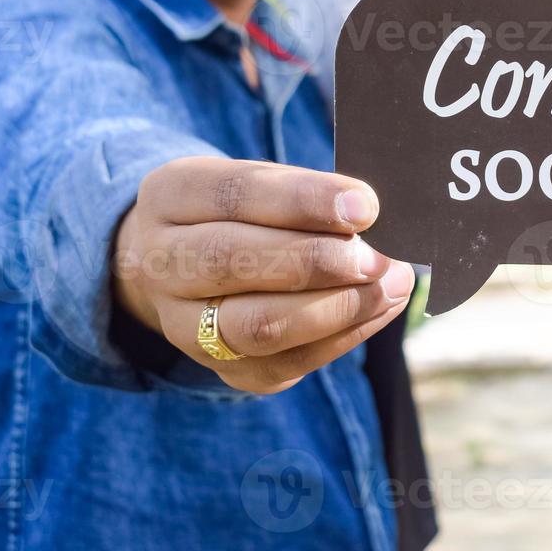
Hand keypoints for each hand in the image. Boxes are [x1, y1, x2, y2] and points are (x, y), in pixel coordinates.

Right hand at [113, 156, 413, 393]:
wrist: (187, 268)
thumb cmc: (244, 212)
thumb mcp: (261, 182)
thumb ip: (307, 193)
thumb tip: (368, 214)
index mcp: (172, 195)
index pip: (234, 194)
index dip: (303, 200)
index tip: (364, 206)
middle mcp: (162, 263)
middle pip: (232, 263)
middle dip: (317, 261)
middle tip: (379, 257)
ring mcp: (183, 324)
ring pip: (255, 326)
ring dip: (335, 308)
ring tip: (390, 286)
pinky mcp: (221, 368)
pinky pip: (282, 364)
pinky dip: (340, 338)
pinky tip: (379, 310)